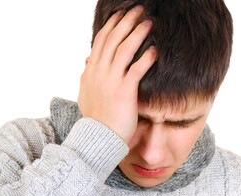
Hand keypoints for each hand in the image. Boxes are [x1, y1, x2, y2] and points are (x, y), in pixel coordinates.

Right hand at [77, 5, 155, 143]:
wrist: (98, 138)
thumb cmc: (96, 118)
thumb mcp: (85, 94)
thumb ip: (86, 77)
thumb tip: (86, 62)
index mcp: (91, 70)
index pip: (101, 41)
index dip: (112, 25)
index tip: (121, 15)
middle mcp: (99, 71)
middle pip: (114, 39)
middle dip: (127, 21)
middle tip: (139, 10)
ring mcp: (111, 80)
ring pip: (125, 49)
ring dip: (138, 33)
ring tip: (149, 23)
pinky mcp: (125, 91)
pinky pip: (137, 69)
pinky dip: (146, 58)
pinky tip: (155, 50)